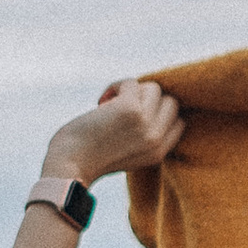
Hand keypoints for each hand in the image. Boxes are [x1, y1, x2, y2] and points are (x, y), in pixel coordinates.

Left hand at [42, 78, 182, 184]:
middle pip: (170, 102)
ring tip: (111, 102)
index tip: (136, 114)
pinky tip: (101, 100)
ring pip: (154, 89)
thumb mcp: (127, 153)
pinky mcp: (130, 109)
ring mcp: (145, 123)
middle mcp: (156, 140)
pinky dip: (116, 86)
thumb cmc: (89, 157)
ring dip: (131, 90)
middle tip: (123, 108)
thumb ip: (143, 136)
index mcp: (158, 153)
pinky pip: (132, 82)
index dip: (158, 112)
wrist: (69, 165)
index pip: (177, 122)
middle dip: (147, 100)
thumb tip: (151, 96)